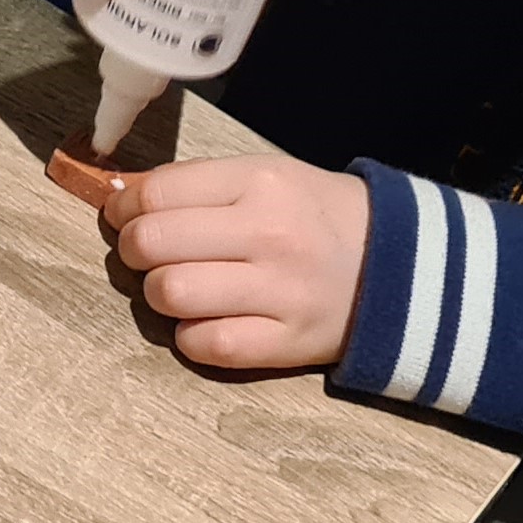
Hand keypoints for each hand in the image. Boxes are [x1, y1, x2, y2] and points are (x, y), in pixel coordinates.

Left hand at [104, 156, 369, 368]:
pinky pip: (204, 345)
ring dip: (158, 293)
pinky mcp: (286, 343)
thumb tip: (123, 200)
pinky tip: (204, 322)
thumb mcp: (266, 177)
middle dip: (135, 249)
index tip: (124, 215)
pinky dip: (189, 336)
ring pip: (170, 293)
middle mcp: (267, 234)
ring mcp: (278, 292)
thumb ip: (199, 186)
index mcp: (259, 183)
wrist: (399, 266)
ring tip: (177, 287)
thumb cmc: (314, 216)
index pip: (156, 193)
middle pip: (151, 243)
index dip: (123, 207)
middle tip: (149, 253)